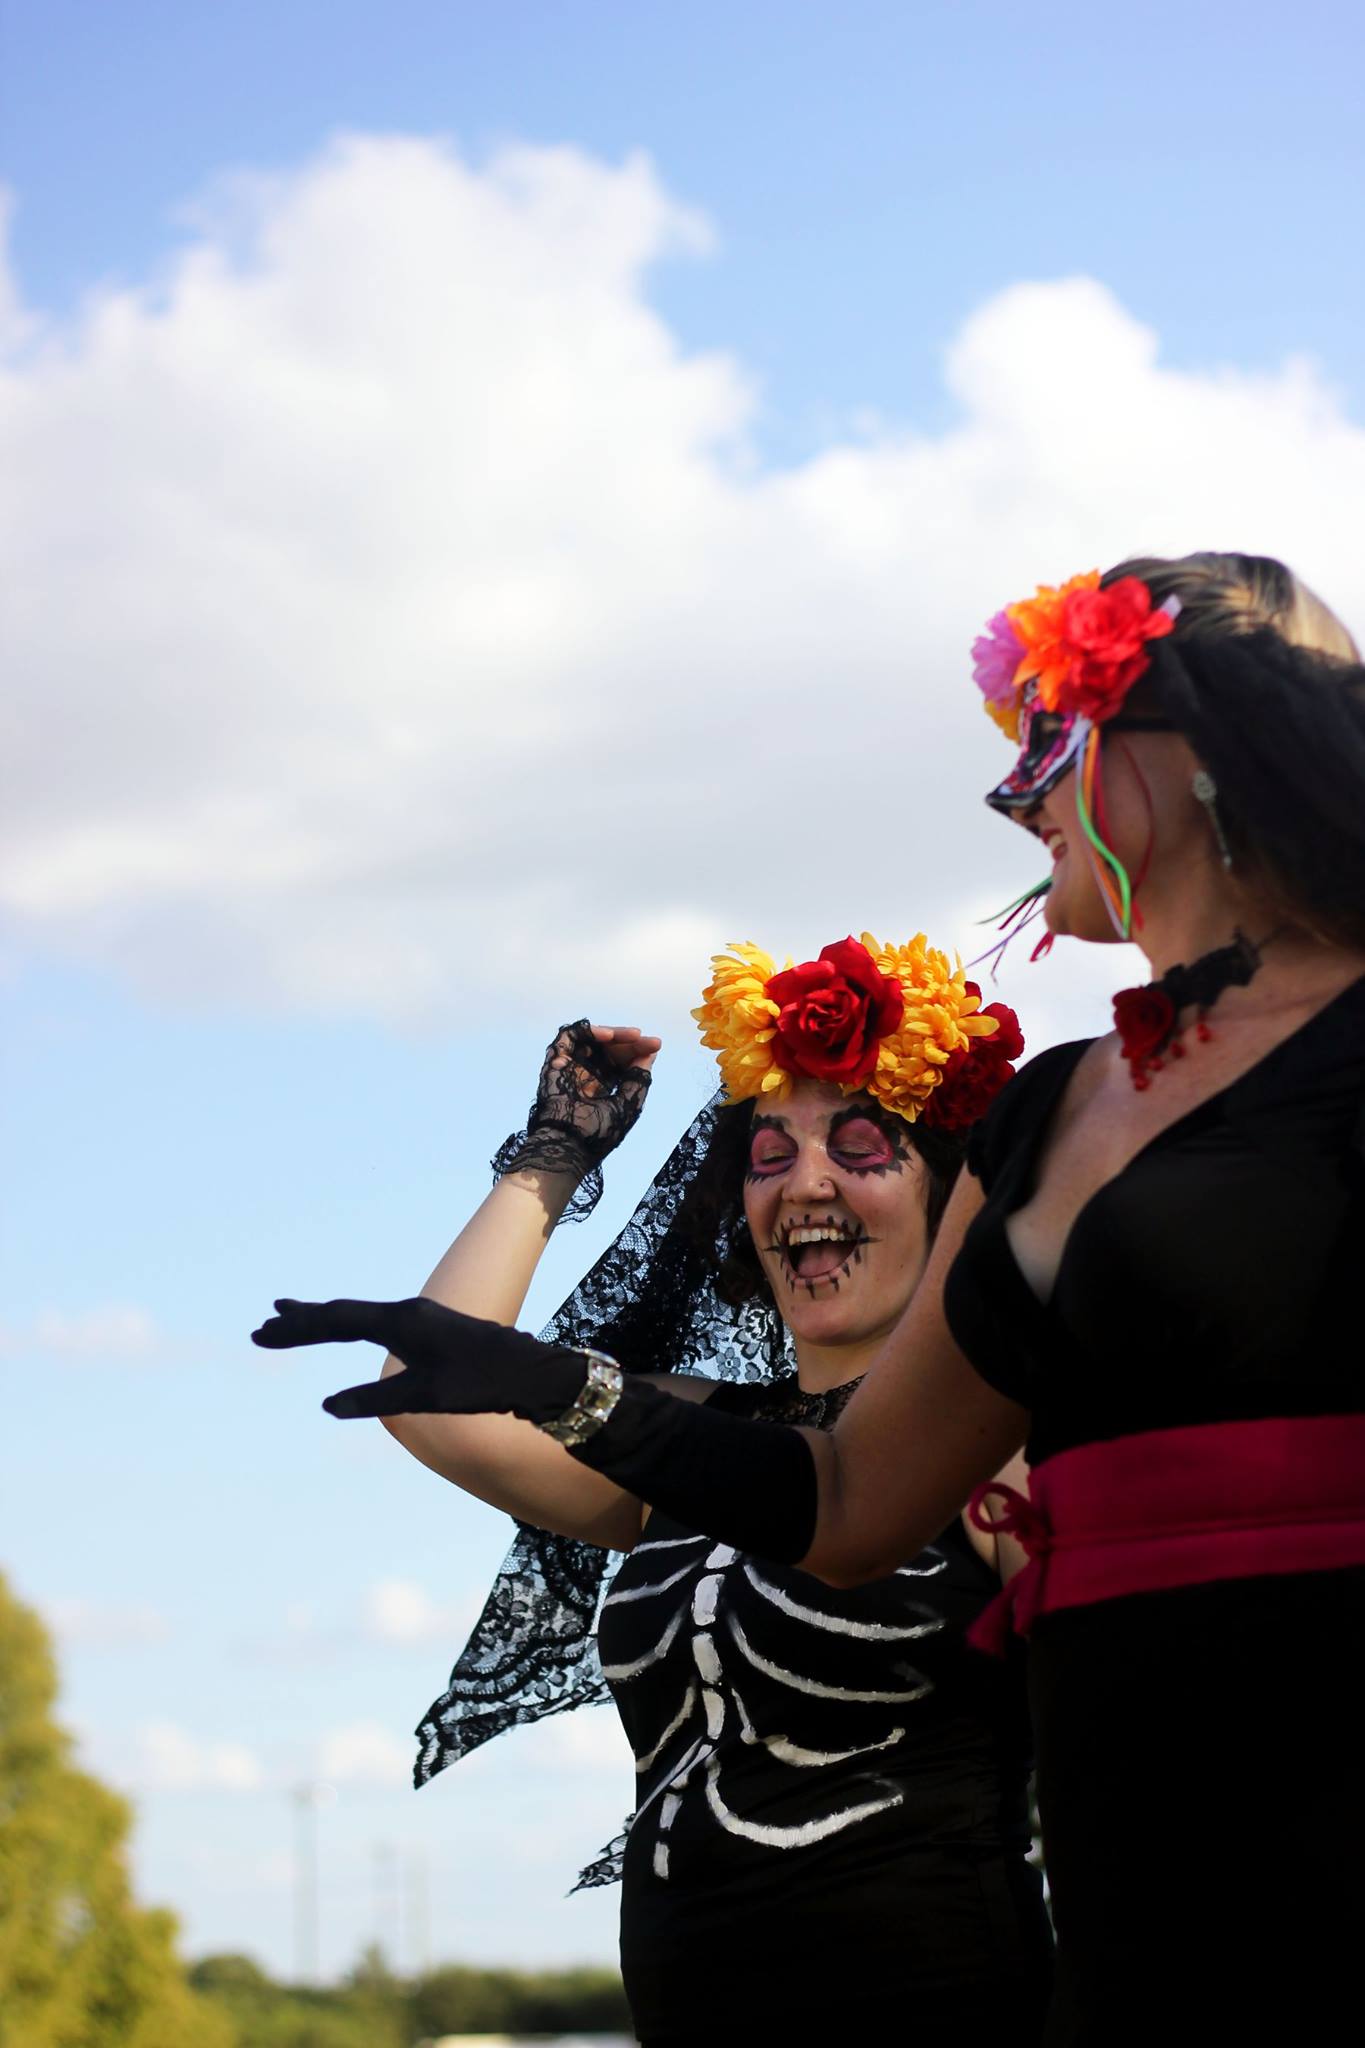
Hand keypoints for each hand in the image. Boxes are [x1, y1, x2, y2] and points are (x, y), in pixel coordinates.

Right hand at [251, 1295, 587, 1422]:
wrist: (530, 1371)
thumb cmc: (480, 1384)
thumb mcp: (424, 1397)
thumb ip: (375, 1399)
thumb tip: (328, 1405)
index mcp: (401, 1320)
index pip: (337, 1323)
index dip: (298, 1329)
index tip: (263, 1333)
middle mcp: (406, 1311)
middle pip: (343, 1313)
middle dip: (303, 1321)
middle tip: (264, 1325)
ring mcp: (418, 1317)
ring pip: (359, 1314)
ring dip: (324, 1318)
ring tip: (290, 1313)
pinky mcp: (428, 1327)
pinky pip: (375, 1320)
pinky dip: (349, 1323)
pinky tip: (344, 1328)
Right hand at [494, 1021, 660, 1191]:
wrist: (568, 1145)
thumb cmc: (598, 1133)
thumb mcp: (628, 1105)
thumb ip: (639, 1080)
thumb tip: (650, 1055)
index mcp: (601, 1090)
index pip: (621, 1064)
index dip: (638, 1053)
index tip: (656, 1045)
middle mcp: (585, 1077)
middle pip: (609, 1050)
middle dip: (629, 1043)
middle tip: (646, 1041)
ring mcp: (570, 1068)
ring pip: (592, 1040)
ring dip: (614, 1034)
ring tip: (633, 1035)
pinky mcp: (555, 1061)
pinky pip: (569, 1037)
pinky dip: (588, 1030)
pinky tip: (608, 1036)